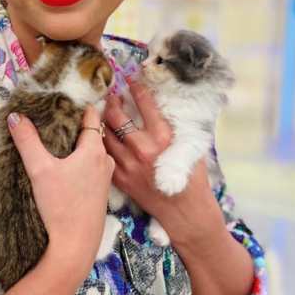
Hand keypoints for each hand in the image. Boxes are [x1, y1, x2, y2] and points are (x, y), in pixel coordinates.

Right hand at [7, 105, 114, 273]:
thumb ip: (27, 140)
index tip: (65, 97)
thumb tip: (14, 116)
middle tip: (55, 116)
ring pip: (92, 151)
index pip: (91, 114)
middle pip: (92, 132)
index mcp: (94, 149)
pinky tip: (65, 166)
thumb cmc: (60, 206)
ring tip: (58, 139)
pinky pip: (92, 166)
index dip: (79, 103)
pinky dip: (81, 160)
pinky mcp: (100, 192)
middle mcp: (105, 160)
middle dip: (75, 123)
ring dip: (78, 143)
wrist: (76, 245)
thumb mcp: (39, 169)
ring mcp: (105, 178)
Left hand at [103, 83, 218, 246]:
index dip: (136, 89)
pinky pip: (105, 154)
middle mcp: (143, 149)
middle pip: (117, 116)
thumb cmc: (192, 178)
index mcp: (163, 138)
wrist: (184, 212)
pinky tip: (102, 136)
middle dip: (113, 101)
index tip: (132, 82)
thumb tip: (167, 103)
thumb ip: (178, 125)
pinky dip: (102, 143)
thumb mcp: (192, 146)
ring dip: (103, 120)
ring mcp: (128, 165)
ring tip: (104, 112)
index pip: (145, 104)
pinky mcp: (120, 178)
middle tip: (114, 96)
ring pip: (105, 134)